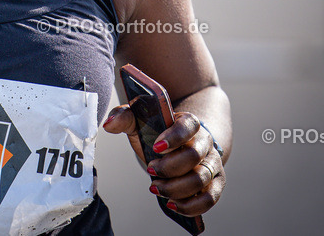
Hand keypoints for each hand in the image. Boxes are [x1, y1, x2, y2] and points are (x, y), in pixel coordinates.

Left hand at [104, 107, 225, 216]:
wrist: (176, 145)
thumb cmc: (156, 132)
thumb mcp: (139, 121)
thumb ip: (124, 117)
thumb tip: (109, 124)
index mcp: (188, 122)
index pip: (188, 126)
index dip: (174, 137)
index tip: (155, 147)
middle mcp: (205, 142)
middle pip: (195, 155)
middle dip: (169, 167)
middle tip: (150, 170)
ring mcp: (212, 164)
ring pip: (201, 179)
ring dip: (176, 187)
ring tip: (155, 188)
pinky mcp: (214, 184)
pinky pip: (209, 199)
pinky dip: (190, 205)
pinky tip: (171, 204)